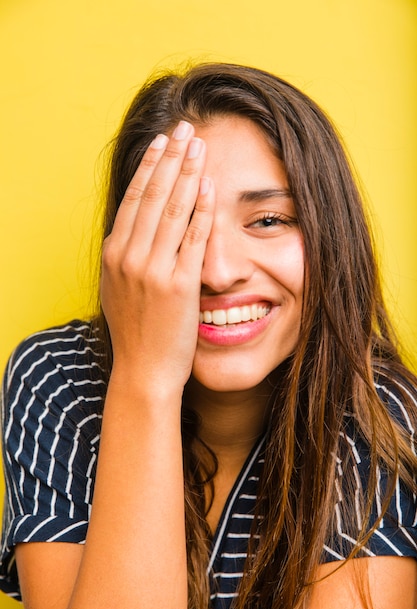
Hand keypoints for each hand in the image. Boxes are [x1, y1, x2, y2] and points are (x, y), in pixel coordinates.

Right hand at [100, 121, 213, 392]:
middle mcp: (129, 256)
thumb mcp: (120, 288)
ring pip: (173, 209)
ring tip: (199, 145)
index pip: (134, 198)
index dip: (150, 166)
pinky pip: (194, 238)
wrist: (144, 371)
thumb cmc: (136, 333)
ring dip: (188, 172)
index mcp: (114, 254)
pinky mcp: (179, 285)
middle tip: (185, 127)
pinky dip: (202, 209)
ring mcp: (153, 270)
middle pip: (153, 195)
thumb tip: (139, 228)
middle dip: (171, 157)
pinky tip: (210, 186)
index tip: (163, 141)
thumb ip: (127, 257)